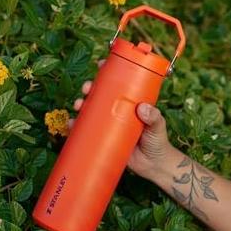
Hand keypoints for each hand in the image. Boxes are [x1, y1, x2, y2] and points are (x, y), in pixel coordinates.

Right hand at [70, 60, 174, 182]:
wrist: (153, 166)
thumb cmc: (158, 142)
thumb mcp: (158, 126)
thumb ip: (154, 117)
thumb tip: (143, 108)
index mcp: (130, 103)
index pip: (119, 83)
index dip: (108, 72)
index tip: (100, 64)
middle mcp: (117, 111)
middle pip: (100, 94)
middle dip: (90, 88)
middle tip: (87, 88)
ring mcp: (109, 124)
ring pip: (90, 110)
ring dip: (81, 104)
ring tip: (78, 105)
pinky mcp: (102, 138)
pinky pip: (86, 130)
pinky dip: (76, 126)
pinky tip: (71, 124)